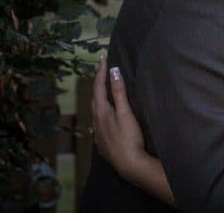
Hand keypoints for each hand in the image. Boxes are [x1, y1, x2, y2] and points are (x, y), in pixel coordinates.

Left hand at [91, 56, 145, 182]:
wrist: (129, 164)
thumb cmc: (129, 137)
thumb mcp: (125, 112)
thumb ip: (119, 92)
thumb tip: (113, 71)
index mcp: (101, 111)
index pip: (98, 87)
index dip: (100, 72)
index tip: (102, 58)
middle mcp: (96, 121)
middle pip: (94, 98)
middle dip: (97, 83)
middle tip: (102, 71)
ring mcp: (98, 133)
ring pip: (95, 111)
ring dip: (99, 98)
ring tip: (103, 90)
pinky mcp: (103, 142)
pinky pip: (98, 122)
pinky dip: (101, 112)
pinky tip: (106, 116)